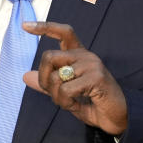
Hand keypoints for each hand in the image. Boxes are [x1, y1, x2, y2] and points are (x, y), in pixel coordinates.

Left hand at [21, 21, 127, 136]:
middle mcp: (85, 55)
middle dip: (43, 79)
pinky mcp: (96, 77)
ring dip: (56, 96)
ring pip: (55, 76)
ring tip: (70, 102)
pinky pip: (66, 90)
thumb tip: (25, 76)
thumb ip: (47, 84)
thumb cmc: (92, 103)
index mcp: (78, 55)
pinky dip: (65, 102)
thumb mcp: (65, 94)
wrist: (117, 118)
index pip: (63, 33)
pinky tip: (77, 105)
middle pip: (49, 56)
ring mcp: (92, 64)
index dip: (44, 27)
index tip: (25, 25)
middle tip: (52, 94)